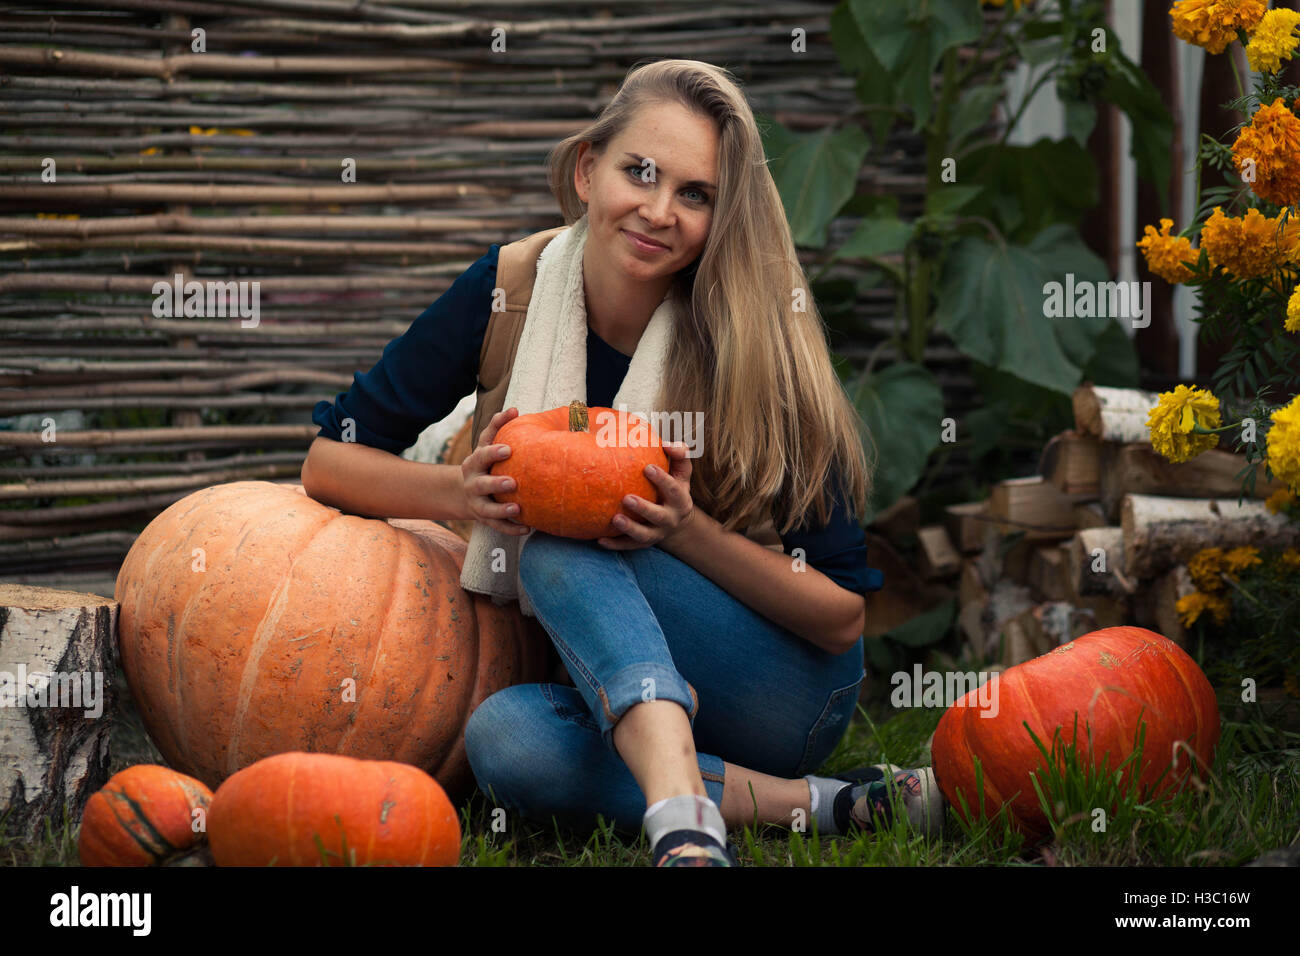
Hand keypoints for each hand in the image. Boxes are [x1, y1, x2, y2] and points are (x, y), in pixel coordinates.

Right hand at [461, 407, 530, 535]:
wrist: (465, 491)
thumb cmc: (484, 462)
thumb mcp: (486, 444)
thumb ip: (498, 426)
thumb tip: (515, 409)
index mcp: (474, 463)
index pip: (481, 456)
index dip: (493, 453)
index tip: (509, 449)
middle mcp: (473, 484)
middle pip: (482, 485)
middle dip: (496, 484)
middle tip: (512, 483)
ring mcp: (478, 503)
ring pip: (487, 510)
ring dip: (502, 510)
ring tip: (518, 509)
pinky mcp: (485, 519)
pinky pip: (497, 526)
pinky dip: (511, 529)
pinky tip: (527, 528)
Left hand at [597, 442, 695, 549]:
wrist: (677, 521)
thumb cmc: (674, 487)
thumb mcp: (681, 472)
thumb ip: (678, 455)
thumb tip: (666, 443)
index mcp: (680, 499)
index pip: (673, 489)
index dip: (662, 479)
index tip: (648, 468)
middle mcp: (670, 518)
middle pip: (658, 515)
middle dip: (643, 508)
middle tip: (627, 498)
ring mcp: (657, 533)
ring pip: (644, 535)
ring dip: (630, 528)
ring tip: (615, 519)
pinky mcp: (644, 543)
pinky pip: (629, 545)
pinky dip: (615, 544)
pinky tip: (600, 540)